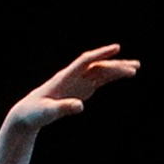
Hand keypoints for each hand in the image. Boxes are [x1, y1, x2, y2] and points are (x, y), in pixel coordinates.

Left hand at [8, 43, 138, 129]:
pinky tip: (123, 75)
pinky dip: (111, 77)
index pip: (85, 61)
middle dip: (116, 66)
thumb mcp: (47, 112)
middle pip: (98, 66)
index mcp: (65, 78)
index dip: (101, 54)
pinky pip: (98, 80)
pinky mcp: (80, 90)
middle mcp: (73, 76)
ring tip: (136, 69)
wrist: (27, 114)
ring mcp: (77, 82)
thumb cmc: (35, 113)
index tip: (116, 48)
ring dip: (117, 69)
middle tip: (135, 68)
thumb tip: (80, 106)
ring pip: (100, 72)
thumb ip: (63, 108)